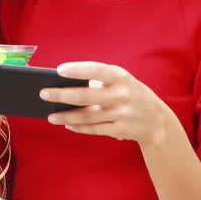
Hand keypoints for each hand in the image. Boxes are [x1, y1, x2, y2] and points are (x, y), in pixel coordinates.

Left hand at [40, 61, 175, 145]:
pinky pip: (94, 129)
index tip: (59, 70)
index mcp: (121, 77)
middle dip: (62, 95)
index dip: (78, 70)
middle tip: (43, 94)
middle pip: (86, 96)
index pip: (96, 70)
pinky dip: (79, 127)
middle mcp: (122, 94)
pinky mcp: (122, 130)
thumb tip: (65, 87)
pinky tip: (66, 124)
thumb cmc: (129, 95)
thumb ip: (98, 82)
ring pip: (87, 116)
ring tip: (50, 115)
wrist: (157, 121)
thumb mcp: (121, 81)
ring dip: (66, 116)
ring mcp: (122, 113)